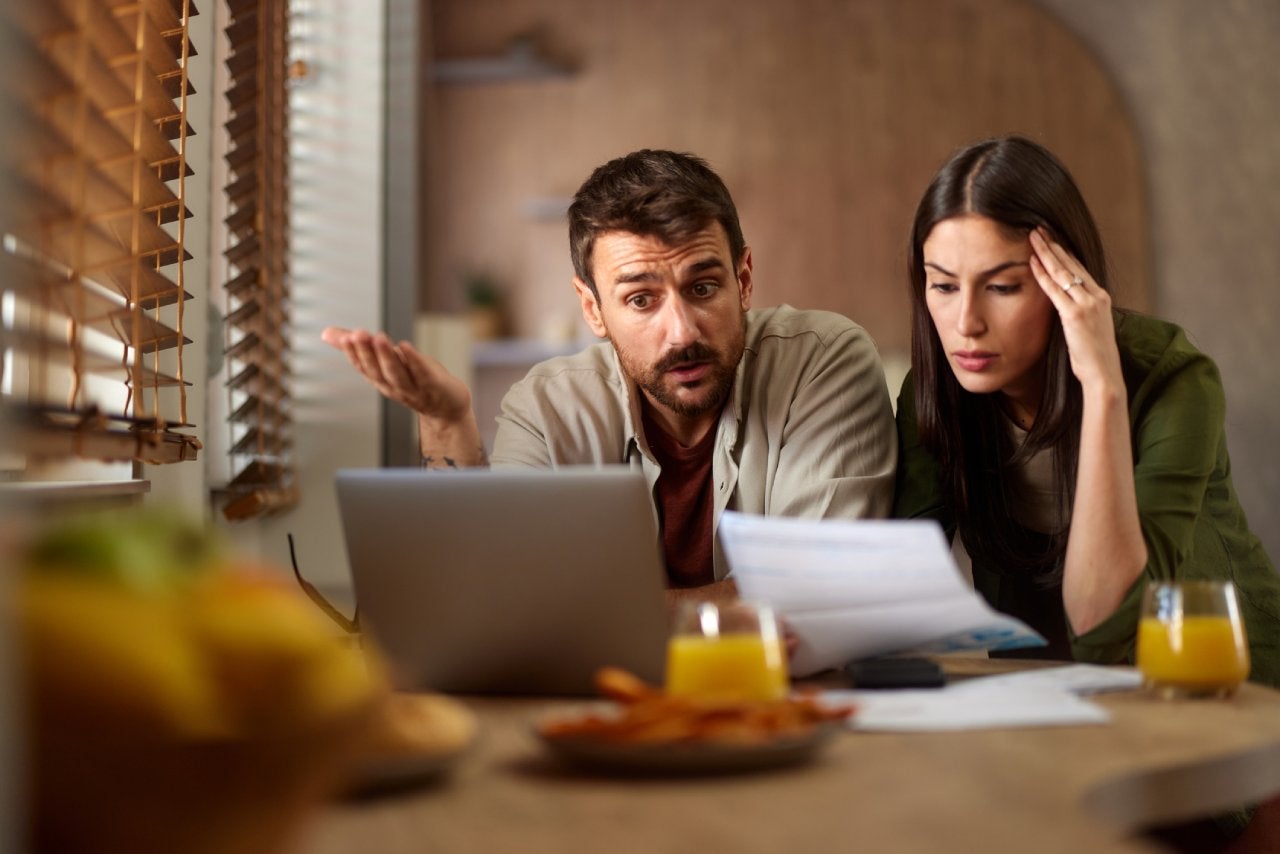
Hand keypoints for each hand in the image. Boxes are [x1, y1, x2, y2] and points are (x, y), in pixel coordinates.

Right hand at [320, 326, 471, 425]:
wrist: (447, 407)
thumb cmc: (414, 380)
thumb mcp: (384, 361)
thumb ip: (358, 347)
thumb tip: (326, 333)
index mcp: (380, 379)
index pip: (363, 367)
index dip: (353, 354)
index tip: (345, 337)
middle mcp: (394, 386)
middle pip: (377, 370)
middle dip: (366, 353)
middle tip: (357, 334)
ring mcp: (414, 388)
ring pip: (397, 374)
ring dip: (386, 356)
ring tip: (378, 338)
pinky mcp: (434, 386)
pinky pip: (422, 374)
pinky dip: (413, 361)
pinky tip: (405, 347)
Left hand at [1028, 229, 1124, 395]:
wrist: (1103, 374)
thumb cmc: (1094, 358)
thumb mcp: (1089, 329)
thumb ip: (1079, 314)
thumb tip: (1065, 308)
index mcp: (1101, 298)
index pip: (1080, 269)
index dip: (1065, 253)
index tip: (1052, 240)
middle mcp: (1097, 297)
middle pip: (1071, 264)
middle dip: (1054, 245)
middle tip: (1040, 229)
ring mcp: (1087, 304)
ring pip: (1062, 271)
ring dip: (1046, 252)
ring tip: (1033, 235)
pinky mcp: (1075, 315)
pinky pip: (1054, 290)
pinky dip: (1042, 273)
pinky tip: (1032, 261)